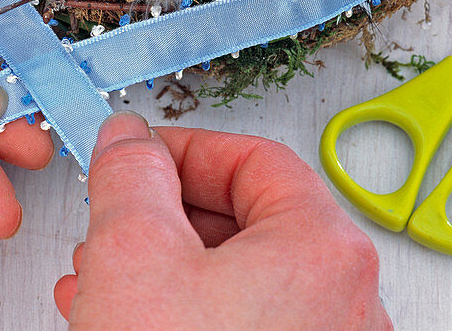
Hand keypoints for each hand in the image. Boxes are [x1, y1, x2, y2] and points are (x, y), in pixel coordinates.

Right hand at [54, 112, 392, 330]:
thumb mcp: (132, 255)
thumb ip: (130, 176)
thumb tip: (127, 138)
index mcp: (324, 248)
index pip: (253, 158)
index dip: (183, 149)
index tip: (135, 155)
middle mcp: (346, 300)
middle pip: (250, 218)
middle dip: (167, 213)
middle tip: (115, 216)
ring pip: (243, 278)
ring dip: (169, 264)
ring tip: (104, 274)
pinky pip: (248, 323)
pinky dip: (191, 310)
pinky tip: (131, 315)